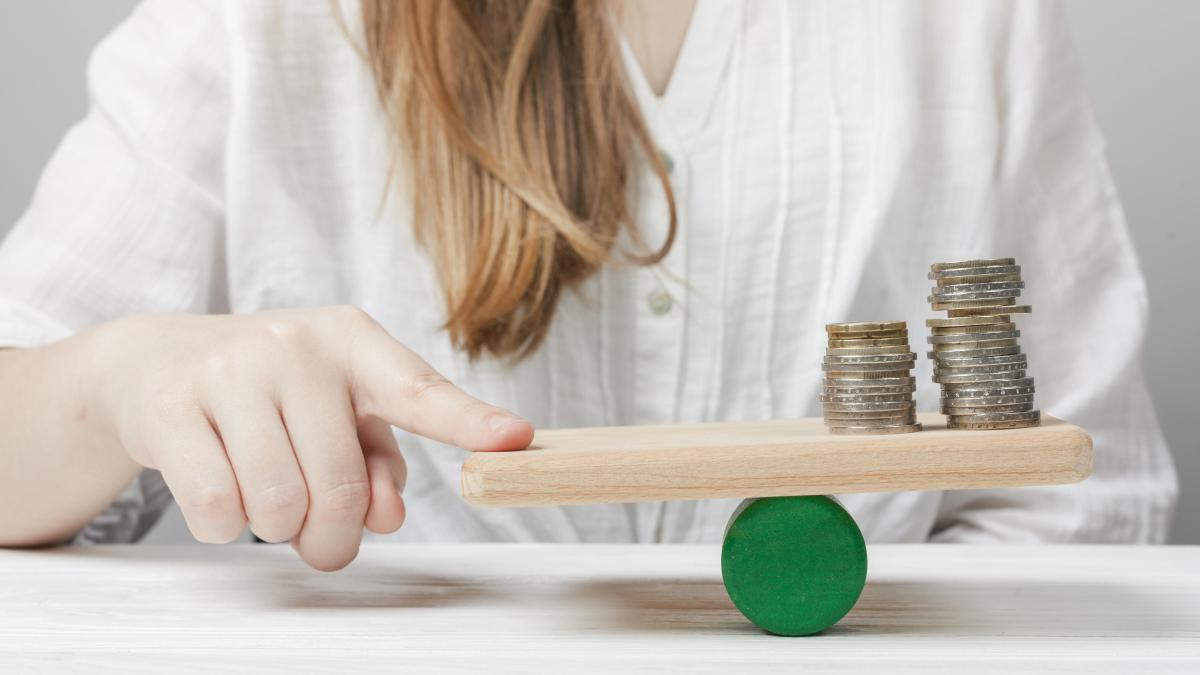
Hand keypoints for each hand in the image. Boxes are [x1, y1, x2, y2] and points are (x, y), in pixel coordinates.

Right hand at [85, 306, 531, 569]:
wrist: (154, 362)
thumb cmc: (270, 394)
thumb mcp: (335, 410)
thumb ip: (377, 460)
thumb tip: (388, 516)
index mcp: (352, 341)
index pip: (419, 390)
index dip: (469, 422)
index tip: (515, 439)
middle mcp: (295, 344)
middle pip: (339, 485)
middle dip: (332, 535)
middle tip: (321, 538)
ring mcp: (229, 370)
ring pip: (277, 504)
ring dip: (276, 528)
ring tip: (265, 496)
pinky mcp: (171, 407)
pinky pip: (217, 508)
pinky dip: (225, 525)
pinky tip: (221, 488)